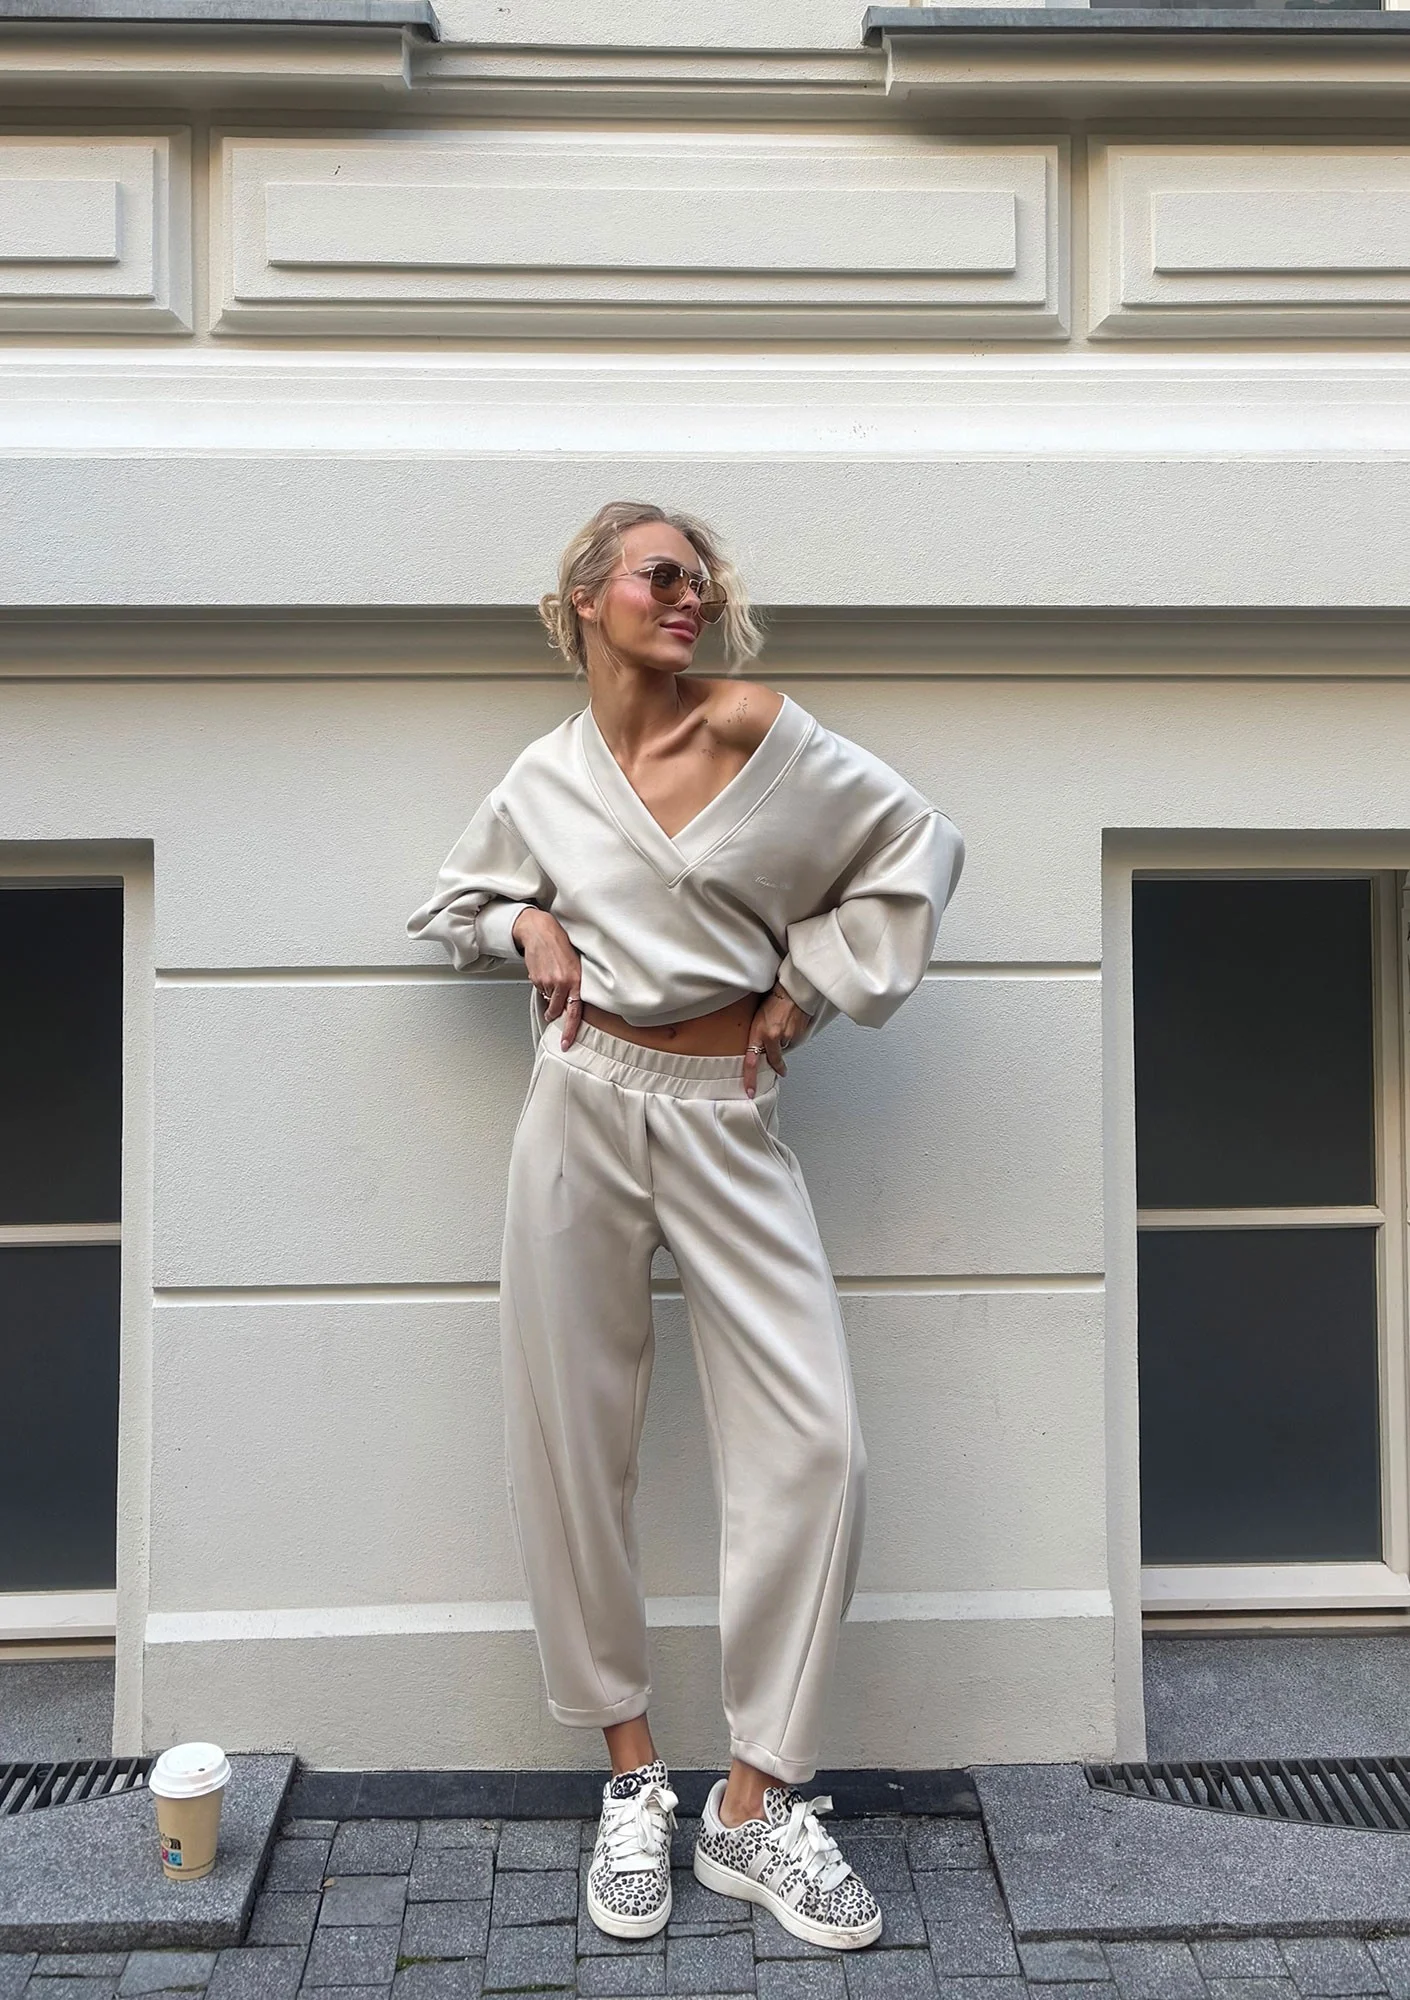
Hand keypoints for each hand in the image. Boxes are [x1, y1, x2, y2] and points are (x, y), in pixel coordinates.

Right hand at [512, 908, 583, 1047]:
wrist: (540, 930)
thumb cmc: (560, 945)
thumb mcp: (575, 965)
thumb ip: (575, 985)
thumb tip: (571, 1004)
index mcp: (576, 980)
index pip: (574, 1012)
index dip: (570, 1030)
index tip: (565, 1043)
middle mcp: (562, 982)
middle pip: (556, 1010)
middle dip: (553, 1012)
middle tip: (551, 1009)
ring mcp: (547, 981)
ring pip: (547, 999)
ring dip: (547, 994)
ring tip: (550, 976)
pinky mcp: (535, 978)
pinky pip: (538, 989)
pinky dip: (540, 984)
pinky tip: (543, 971)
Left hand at [743, 983, 810, 1099]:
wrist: (793, 990)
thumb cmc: (773, 999)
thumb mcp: (758, 1017)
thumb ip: (758, 1035)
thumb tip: (761, 1049)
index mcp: (759, 1032)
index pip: (751, 1061)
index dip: (750, 1079)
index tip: (750, 1091)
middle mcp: (773, 1037)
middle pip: (773, 1059)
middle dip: (776, 1063)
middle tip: (780, 1068)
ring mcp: (788, 1036)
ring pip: (783, 1048)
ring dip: (782, 1041)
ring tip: (782, 1025)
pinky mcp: (799, 1034)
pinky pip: (793, 1041)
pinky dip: (791, 1035)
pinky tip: (789, 1023)